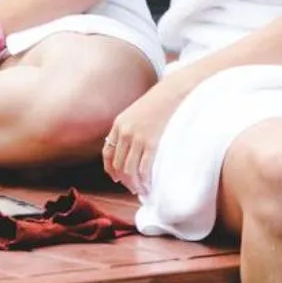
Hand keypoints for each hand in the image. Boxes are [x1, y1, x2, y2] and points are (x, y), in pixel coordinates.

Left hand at [101, 78, 186, 196]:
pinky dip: (144, 180)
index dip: (110, 169)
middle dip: (124, 179)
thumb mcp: (135, 113)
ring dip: (134, 183)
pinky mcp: (152, 143)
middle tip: (132, 187)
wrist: (173, 92)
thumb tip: (126, 150)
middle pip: (118, 164)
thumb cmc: (157, 103)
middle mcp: (125, 133)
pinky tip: (148, 185)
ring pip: (129, 170)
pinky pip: (144, 168)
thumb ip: (128, 129)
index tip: (116, 178)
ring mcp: (138, 138)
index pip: (108, 153)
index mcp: (118, 125)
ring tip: (140, 189)